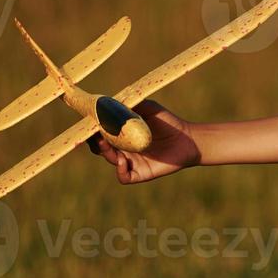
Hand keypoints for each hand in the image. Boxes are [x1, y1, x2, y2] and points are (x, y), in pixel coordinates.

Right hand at [86, 100, 201, 183]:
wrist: (189, 138)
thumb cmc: (168, 121)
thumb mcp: (148, 108)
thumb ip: (131, 103)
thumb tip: (109, 100)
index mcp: (122, 133)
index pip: (100, 133)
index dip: (92, 130)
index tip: (87, 123)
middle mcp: (123, 148)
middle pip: (100, 148)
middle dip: (95, 141)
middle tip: (95, 134)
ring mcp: (131, 161)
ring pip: (111, 159)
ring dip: (106, 152)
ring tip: (107, 143)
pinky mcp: (141, 173)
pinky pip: (123, 177)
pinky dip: (120, 170)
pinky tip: (123, 161)